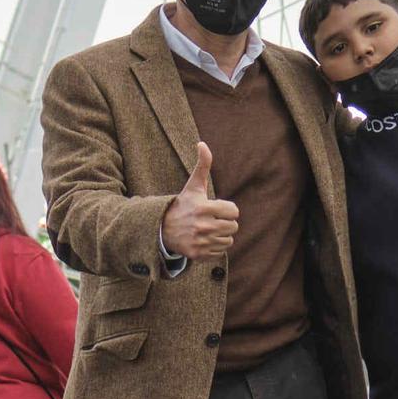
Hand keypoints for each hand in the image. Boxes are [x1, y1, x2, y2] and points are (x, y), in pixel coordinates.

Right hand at [162, 142, 240, 261]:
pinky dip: (215, 247)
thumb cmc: (184, 205)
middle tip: (213, 220)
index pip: (234, 211)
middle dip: (226, 222)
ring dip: (221, 235)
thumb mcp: (193, 186)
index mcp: (203, 208)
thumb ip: (203, 165)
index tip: (217, 208)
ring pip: (228, 240)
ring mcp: (200, 242)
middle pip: (233, 227)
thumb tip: (202, 143)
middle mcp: (202, 226)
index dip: (228, 209)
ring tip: (208, 230)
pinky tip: (204, 240)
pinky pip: (220, 252)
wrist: (163, 228)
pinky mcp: (198, 254)